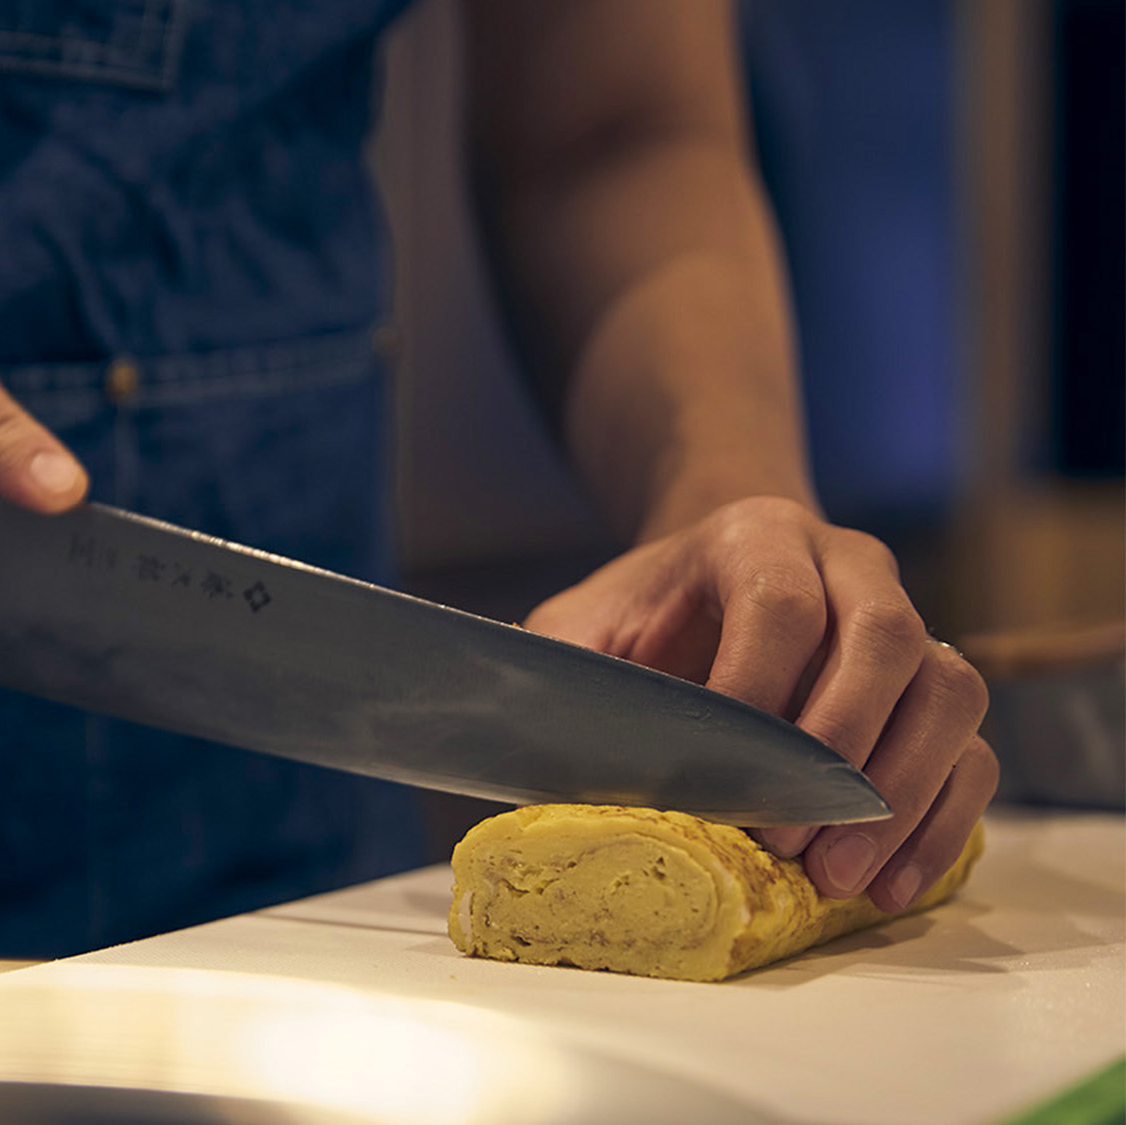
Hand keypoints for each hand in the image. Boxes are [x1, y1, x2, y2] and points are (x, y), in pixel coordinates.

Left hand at [525, 496, 997, 910]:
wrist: (707, 581)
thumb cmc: (641, 616)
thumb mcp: (581, 626)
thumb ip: (563, 670)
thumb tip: (529, 739)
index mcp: (758, 537)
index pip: (781, 601)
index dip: (758, 686)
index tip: (723, 770)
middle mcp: (851, 568)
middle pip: (888, 639)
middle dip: (841, 747)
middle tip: (788, 838)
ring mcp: (910, 625)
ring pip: (949, 693)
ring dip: (901, 793)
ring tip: (837, 875)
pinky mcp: (935, 693)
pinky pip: (971, 751)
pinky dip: (940, 821)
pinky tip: (888, 883)